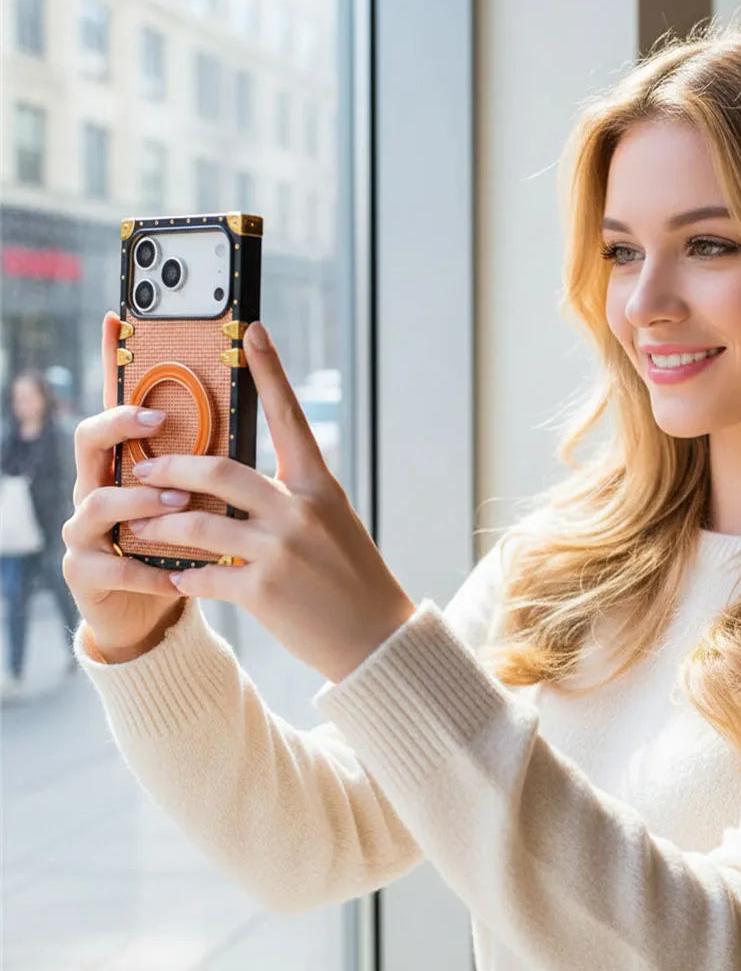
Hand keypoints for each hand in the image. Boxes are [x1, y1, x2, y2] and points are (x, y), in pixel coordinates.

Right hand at [61, 311, 187, 661]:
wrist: (161, 613)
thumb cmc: (192, 548)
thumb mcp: (213, 500)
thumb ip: (221, 463)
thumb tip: (260, 408)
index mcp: (133, 461)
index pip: (120, 404)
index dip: (113, 362)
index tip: (120, 322)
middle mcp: (101, 485)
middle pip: (91, 437)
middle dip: (122, 425)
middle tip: (160, 421)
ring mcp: (88, 528)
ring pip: (98, 499)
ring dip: (139, 499)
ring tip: (177, 501)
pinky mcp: (87, 571)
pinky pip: (108, 564)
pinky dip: (142, 567)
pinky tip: (172, 573)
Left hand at [120, 319, 416, 682]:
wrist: (375, 638)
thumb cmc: (351, 577)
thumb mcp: (332, 523)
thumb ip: (291, 498)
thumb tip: (235, 484)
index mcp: (320, 486)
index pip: (290, 417)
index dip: (270, 372)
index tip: (251, 331)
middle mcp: (300, 510)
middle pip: (218, 472)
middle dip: (170, 469)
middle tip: (142, 470)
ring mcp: (282, 550)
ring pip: (196, 525)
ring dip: (157, 527)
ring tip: (135, 527)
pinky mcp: (264, 591)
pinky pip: (203, 576)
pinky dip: (182, 579)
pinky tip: (174, 582)